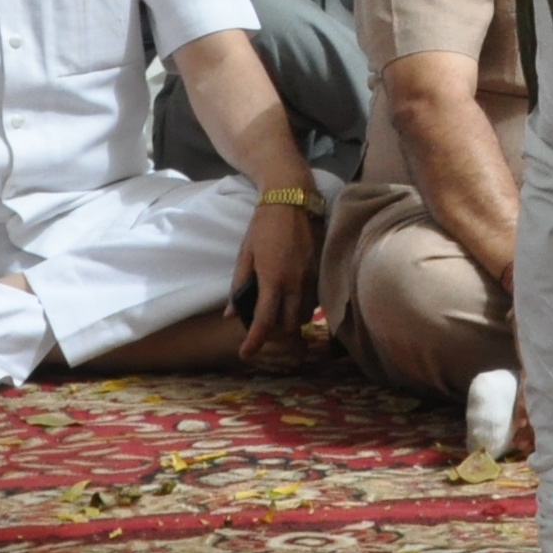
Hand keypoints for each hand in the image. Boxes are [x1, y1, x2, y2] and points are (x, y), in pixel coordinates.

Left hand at [233, 198, 322, 368]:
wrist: (291, 199)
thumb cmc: (263, 226)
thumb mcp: (244, 254)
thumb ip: (239, 286)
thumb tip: (231, 314)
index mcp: (272, 279)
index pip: (265, 322)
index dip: (255, 342)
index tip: (246, 353)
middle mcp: (295, 283)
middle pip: (290, 324)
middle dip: (277, 332)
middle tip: (264, 327)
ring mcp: (311, 277)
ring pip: (306, 314)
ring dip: (292, 319)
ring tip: (279, 312)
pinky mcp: (321, 270)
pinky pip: (314, 299)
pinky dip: (303, 305)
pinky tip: (293, 297)